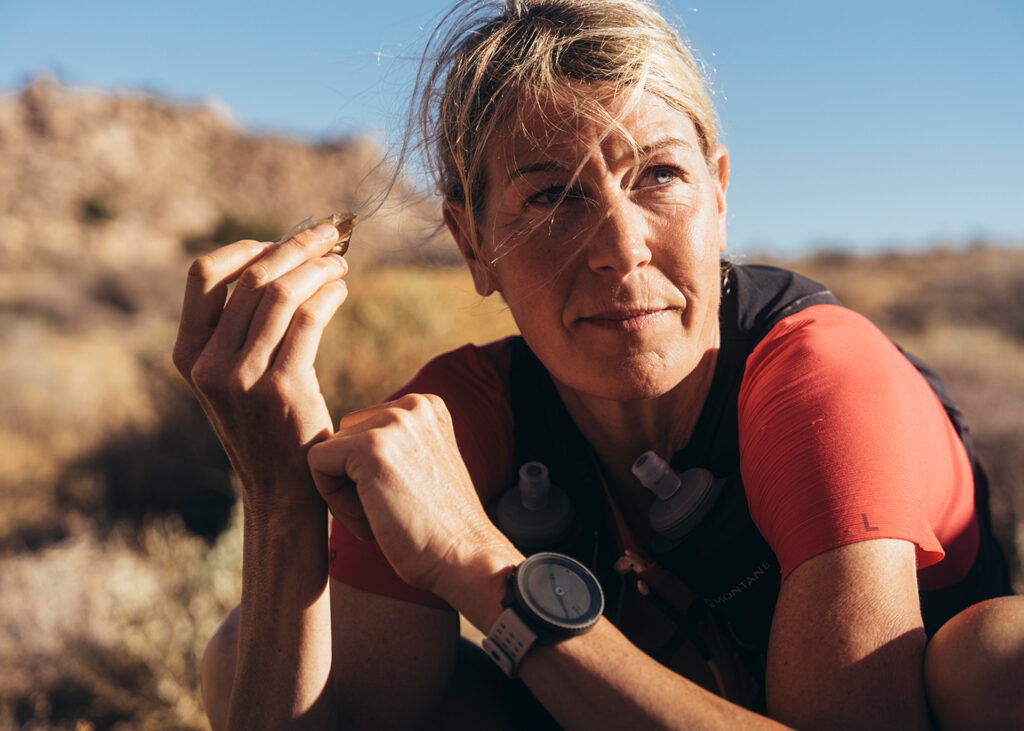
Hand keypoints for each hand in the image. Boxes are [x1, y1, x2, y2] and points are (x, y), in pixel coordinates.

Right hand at [173, 223, 347, 511]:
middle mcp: (208, 364)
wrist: (281, 492)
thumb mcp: (232, 381)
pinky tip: (342, 289)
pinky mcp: (283, 388)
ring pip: (282, 293)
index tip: (280, 242)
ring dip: (317, 266)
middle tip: (329, 233)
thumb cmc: (266, 429)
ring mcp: (243, 377)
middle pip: (251, 276)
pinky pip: (309, 319)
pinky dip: (329, 294)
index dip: (244, 248)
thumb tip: (276, 266)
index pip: (202, 275)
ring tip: (341, 262)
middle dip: (295, 245)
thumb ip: (237, 333)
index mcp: (188, 355)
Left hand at [307, 393, 519, 601]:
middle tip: (392, 511)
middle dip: (355, 479)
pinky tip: (371, 520)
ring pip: (329, 453)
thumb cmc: (442, 528)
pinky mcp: (369, 448)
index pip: (364, 429)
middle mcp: (413, 405)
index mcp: (427, 407)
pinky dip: (333, 500)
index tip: (403, 499)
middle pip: (344, 437)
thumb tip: (337, 445)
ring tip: (386, 516)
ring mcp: (393, 423)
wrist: (466, 559)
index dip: (371, 473)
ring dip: (346, 493)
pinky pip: (316, 464)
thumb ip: (394, 446)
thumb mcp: (424, 467)